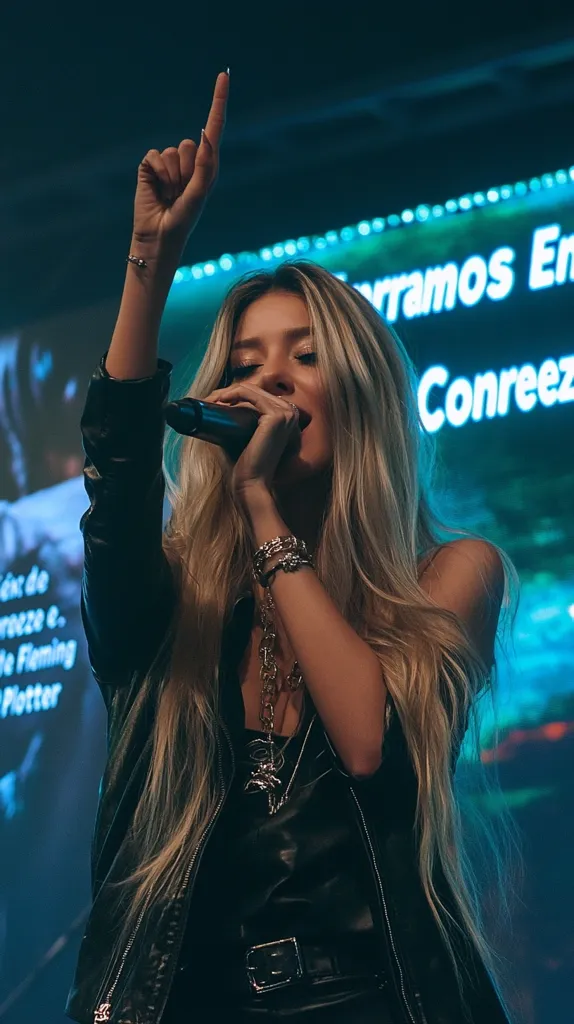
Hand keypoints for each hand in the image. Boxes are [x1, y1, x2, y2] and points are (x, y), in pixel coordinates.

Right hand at [132, 71, 228, 252]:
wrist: (159, 236)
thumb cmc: (183, 220)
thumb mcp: (199, 193)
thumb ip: (205, 165)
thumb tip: (205, 134)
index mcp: (208, 165)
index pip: (214, 127)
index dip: (218, 101)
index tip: (224, 75)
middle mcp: (190, 161)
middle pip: (191, 144)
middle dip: (188, 170)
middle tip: (182, 192)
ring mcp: (168, 162)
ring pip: (174, 151)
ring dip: (173, 177)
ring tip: (171, 194)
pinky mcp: (150, 165)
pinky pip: (156, 156)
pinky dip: (159, 175)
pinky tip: (158, 190)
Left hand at [203, 383, 301, 503]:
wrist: (251, 485)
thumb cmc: (246, 465)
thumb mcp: (244, 437)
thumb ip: (239, 422)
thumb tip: (217, 406)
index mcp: (287, 418)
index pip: (258, 395)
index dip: (234, 395)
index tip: (212, 402)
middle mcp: (290, 413)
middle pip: (253, 390)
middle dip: (227, 392)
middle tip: (207, 401)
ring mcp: (286, 414)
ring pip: (249, 390)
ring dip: (225, 392)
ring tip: (209, 402)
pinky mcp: (276, 416)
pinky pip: (250, 394)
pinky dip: (232, 393)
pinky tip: (220, 400)